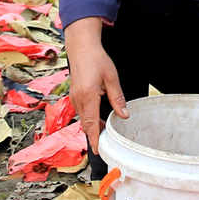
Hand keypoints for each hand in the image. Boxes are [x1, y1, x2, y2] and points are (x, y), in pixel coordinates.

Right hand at [66, 33, 126, 155]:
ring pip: (83, 119)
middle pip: (86, 124)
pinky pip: (81, 111)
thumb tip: (124, 115)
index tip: (98, 150)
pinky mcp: (74, 95)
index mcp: (88, 96)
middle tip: (106, 143)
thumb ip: (117, 98)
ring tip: (105, 129)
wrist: (82, 48)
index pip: (91, 123)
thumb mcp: (111, 78)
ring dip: (92, 125)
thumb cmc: (97, 60)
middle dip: (94, 135)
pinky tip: (98, 116)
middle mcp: (78, 100)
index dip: (95, 139)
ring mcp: (74, 98)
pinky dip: (88, 117)